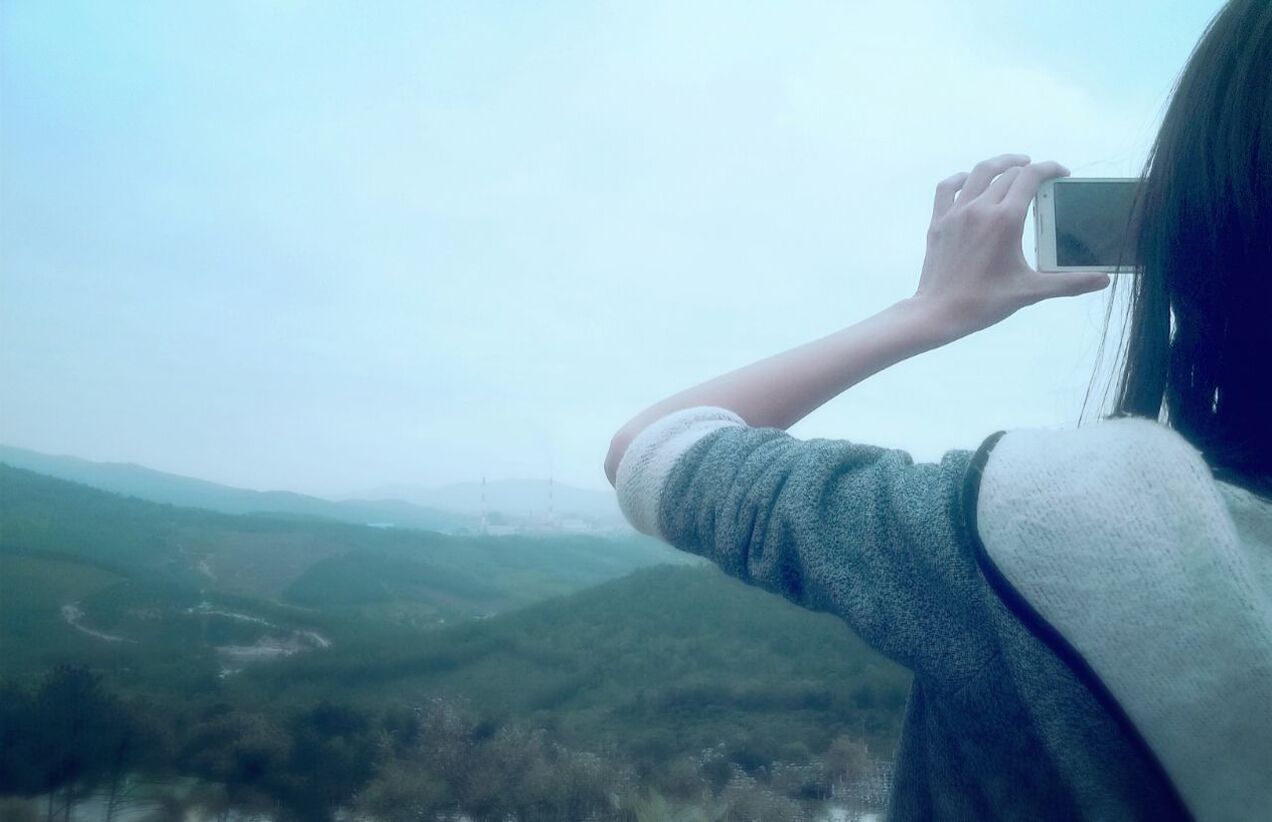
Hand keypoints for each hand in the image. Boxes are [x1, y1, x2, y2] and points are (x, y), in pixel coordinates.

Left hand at [911, 153, 1111, 337]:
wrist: (938, 312)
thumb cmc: (985, 302)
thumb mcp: (1031, 291)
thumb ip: (1069, 283)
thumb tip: (1103, 281)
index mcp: (1006, 219)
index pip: (1031, 177)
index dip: (1049, 168)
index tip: (1062, 174)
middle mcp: (980, 208)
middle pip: (1008, 174)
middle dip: (1029, 169)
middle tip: (1042, 178)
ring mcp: (956, 212)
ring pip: (979, 173)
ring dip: (1000, 164)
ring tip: (1014, 165)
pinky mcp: (939, 221)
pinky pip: (948, 188)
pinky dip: (962, 178)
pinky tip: (971, 181)